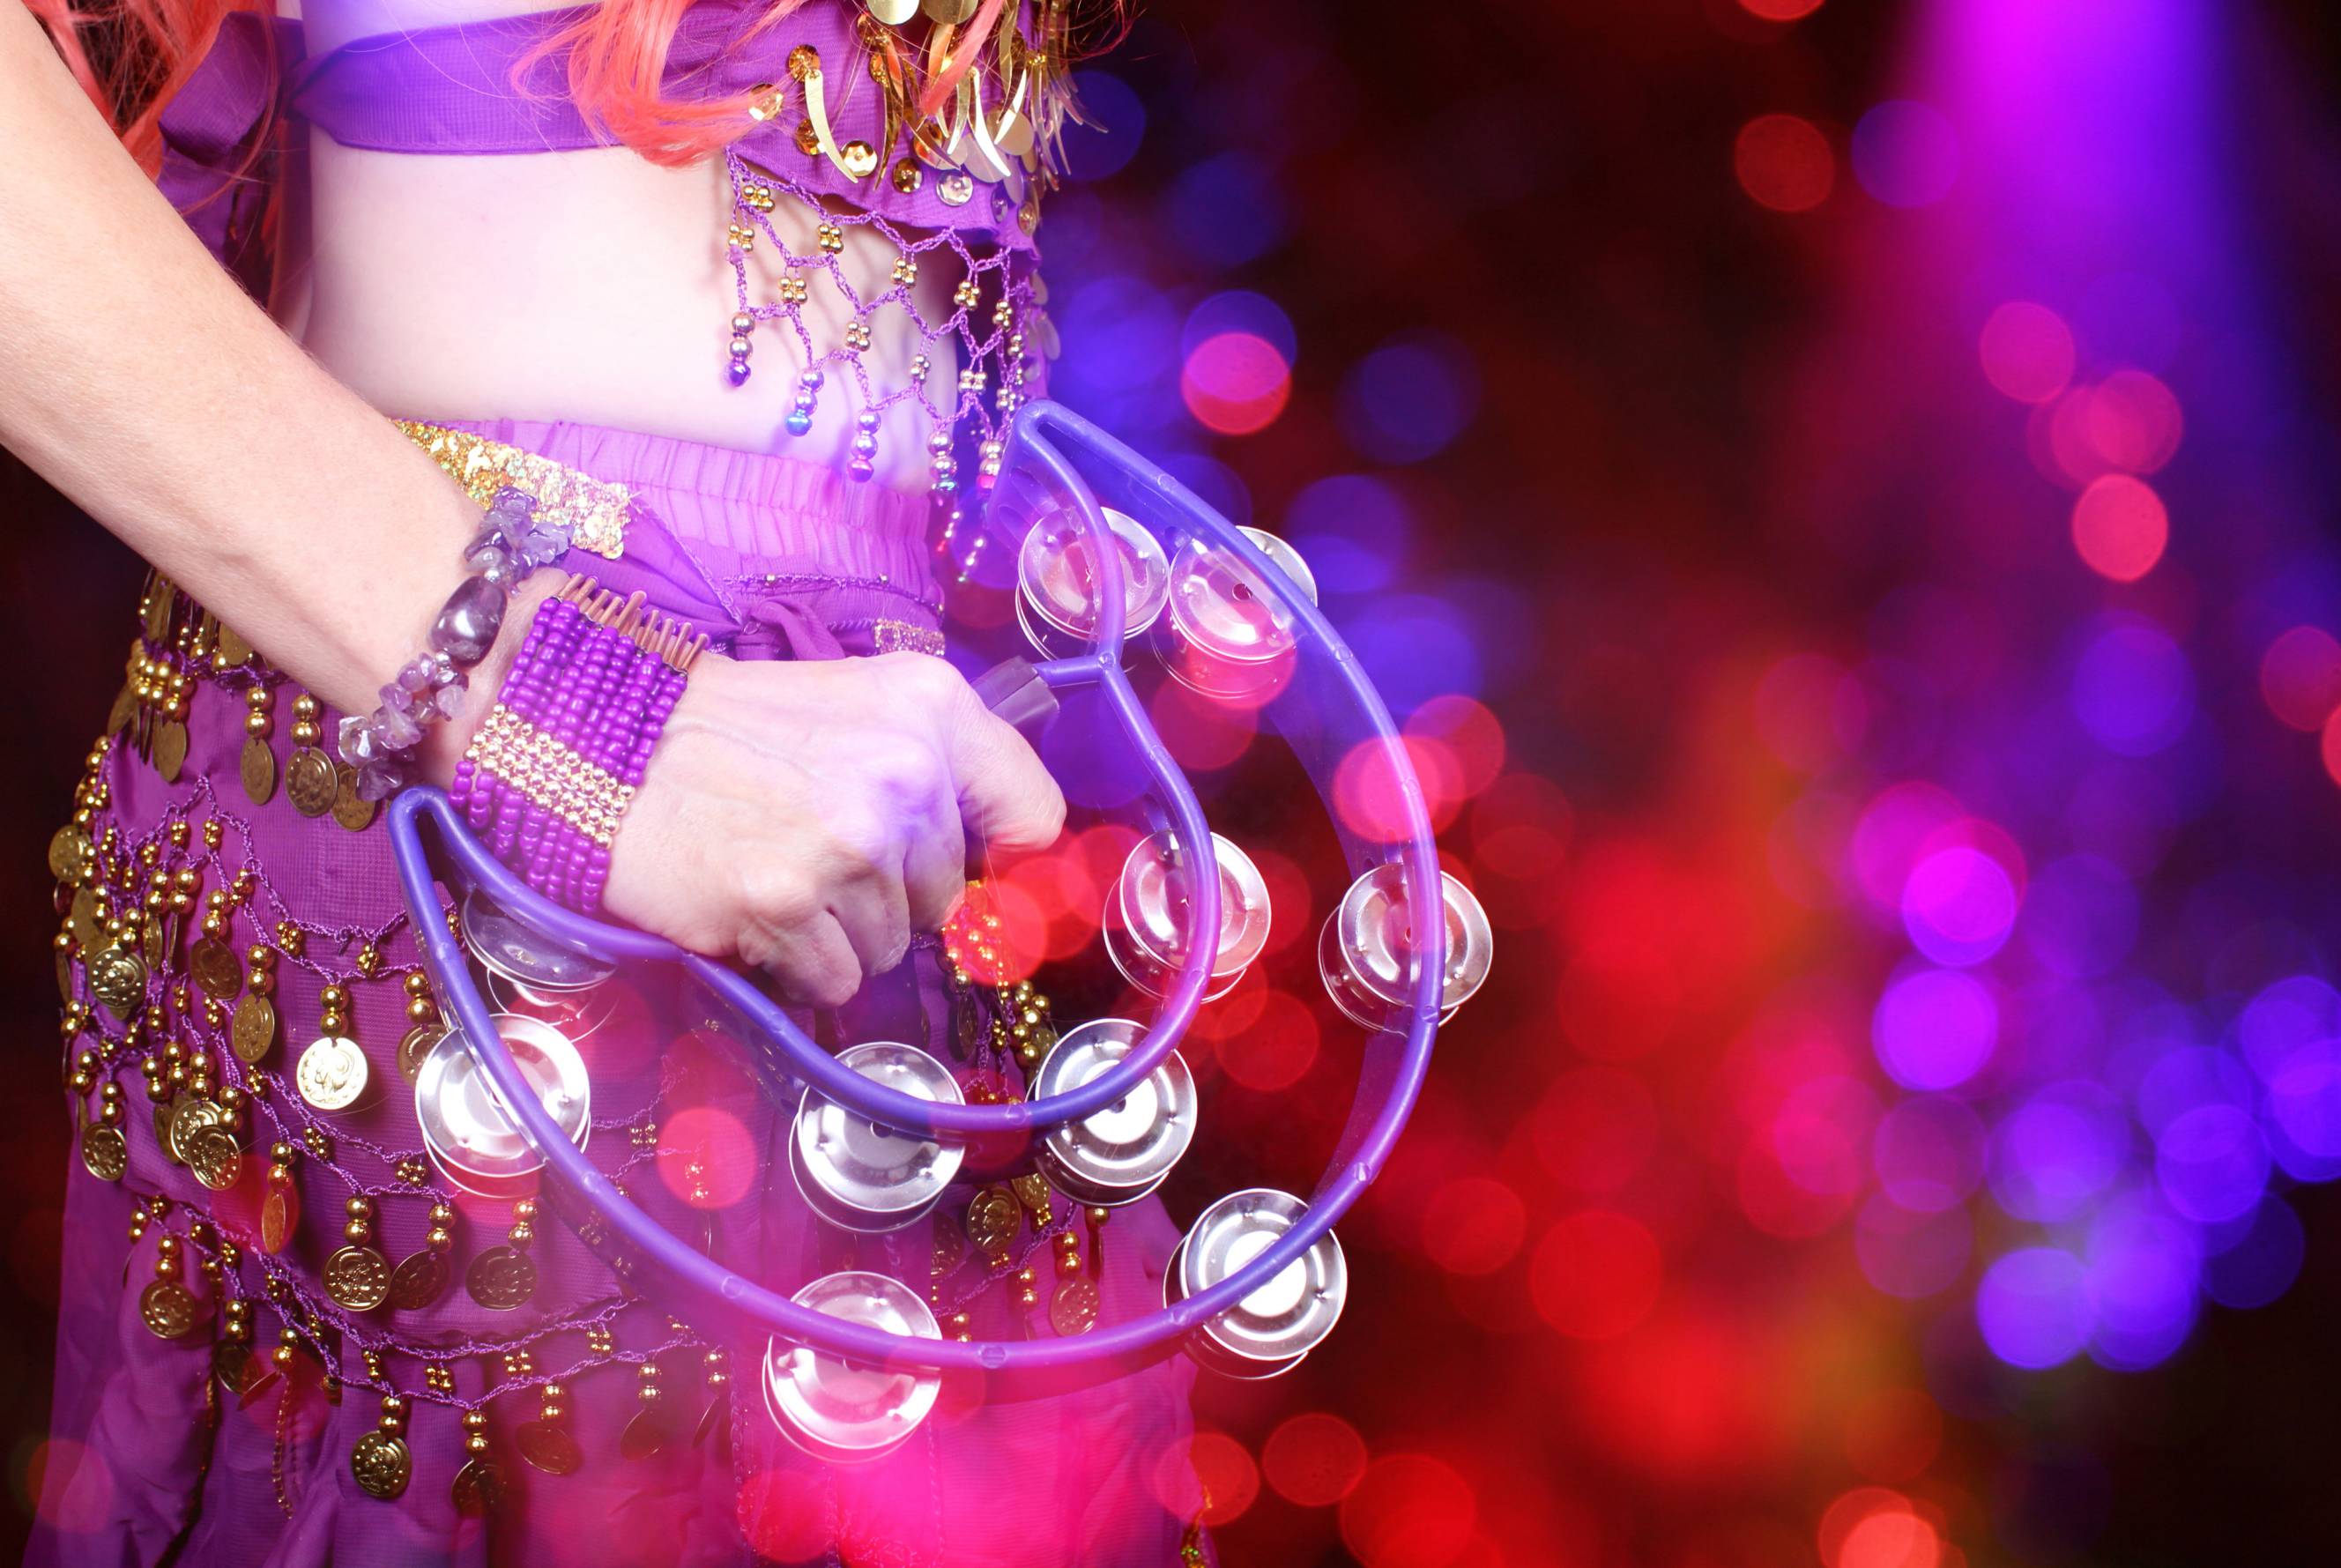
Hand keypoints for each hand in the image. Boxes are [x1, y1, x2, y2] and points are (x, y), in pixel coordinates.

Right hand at [600, 650, 1064, 1004]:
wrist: (602, 749)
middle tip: (816, 853)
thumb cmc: (732, 733)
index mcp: (931, 709)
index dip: (1006, 861)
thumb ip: (937, 767)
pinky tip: (754, 910)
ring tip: (777, 874)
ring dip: (838, 932)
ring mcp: (847, 840)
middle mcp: (903, 771)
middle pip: (949, 896)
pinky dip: (797, 964)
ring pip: (892, 946)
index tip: (975, 874)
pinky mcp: (789, 902)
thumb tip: (1009, 863)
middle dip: (890, 896)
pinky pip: (836, 979)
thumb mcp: (856, 705)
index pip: (1034, 815)